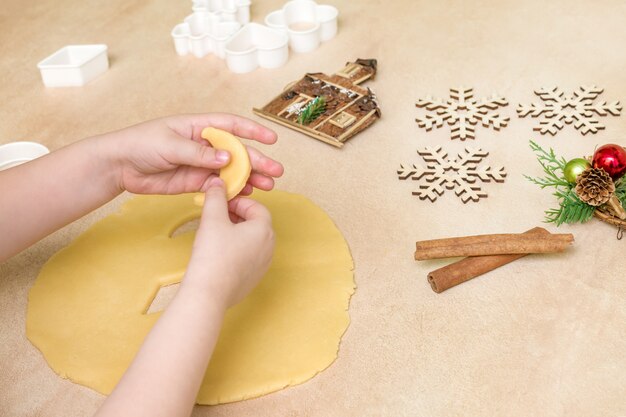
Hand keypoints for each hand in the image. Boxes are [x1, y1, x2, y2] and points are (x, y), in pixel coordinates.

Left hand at [100, 113, 283, 195]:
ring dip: (250, 178)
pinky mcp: (195, 182)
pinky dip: (233, 191)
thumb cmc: (141, 144)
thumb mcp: (170, 144)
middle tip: (275, 171)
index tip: (271, 139)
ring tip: (267, 186)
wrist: (120, 166)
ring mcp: (201, 164)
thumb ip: (199, 153)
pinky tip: (245, 194)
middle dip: (258, 161)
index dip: (253, 130)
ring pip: (232, 171)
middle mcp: (204, 145)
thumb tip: (227, 157)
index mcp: (199, 127)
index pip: (231, 125)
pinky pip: (219, 186)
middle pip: (237, 152)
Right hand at [182, 178, 274, 307]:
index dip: (238, 202)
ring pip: (252, 241)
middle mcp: (269, 247)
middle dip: (237, 216)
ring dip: (236, 233)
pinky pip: (248, 257)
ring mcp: (263, 265)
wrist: (209, 293)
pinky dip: (236, 250)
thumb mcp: (212, 219)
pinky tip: (218, 253)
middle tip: (217, 216)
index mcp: (264, 230)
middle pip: (256, 224)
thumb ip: (216, 197)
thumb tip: (218, 184)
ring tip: (215, 234)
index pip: (257, 207)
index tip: (222, 203)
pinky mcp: (253, 278)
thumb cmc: (213, 256)